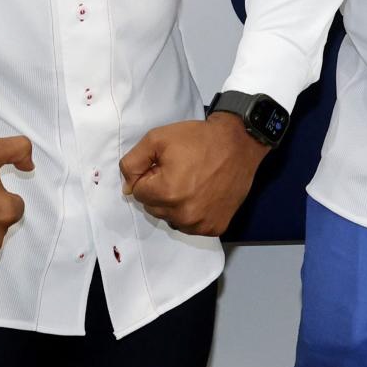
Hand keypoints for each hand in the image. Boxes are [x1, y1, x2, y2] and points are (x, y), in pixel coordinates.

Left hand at [119, 116, 269, 236]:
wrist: (238, 143)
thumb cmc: (198, 138)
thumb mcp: (158, 138)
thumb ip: (132, 162)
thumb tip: (127, 188)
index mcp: (166, 193)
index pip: (139, 192)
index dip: (150, 175)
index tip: (166, 164)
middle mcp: (182, 214)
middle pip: (154, 208)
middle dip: (160, 191)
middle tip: (180, 172)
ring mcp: (200, 224)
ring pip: (171, 218)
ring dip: (175, 204)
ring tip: (193, 183)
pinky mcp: (215, 227)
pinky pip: (192, 226)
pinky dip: (194, 213)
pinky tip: (204, 195)